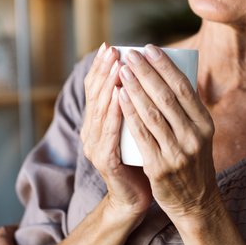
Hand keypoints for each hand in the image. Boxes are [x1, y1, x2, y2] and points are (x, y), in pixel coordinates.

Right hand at [80, 44, 152, 218]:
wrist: (136, 198)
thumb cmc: (142, 158)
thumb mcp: (137, 127)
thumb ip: (137, 106)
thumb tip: (154, 74)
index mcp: (97, 122)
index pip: (95, 88)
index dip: (100, 67)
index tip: (111, 46)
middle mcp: (91, 131)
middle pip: (95, 95)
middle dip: (105, 70)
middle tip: (113, 50)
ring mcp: (96, 146)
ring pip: (101, 110)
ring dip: (109, 85)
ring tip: (119, 65)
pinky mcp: (106, 161)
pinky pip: (110, 134)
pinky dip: (115, 113)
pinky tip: (120, 97)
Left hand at [117, 45, 219, 224]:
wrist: (195, 203)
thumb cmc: (192, 162)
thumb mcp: (199, 135)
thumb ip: (187, 111)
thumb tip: (169, 74)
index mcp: (205, 124)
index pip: (184, 88)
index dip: (165, 66)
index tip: (149, 48)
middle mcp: (194, 136)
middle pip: (167, 97)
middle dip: (146, 72)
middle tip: (130, 55)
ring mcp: (177, 153)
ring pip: (152, 113)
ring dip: (135, 88)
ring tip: (121, 70)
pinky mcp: (160, 167)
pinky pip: (141, 135)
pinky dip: (129, 113)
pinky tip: (119, 97)